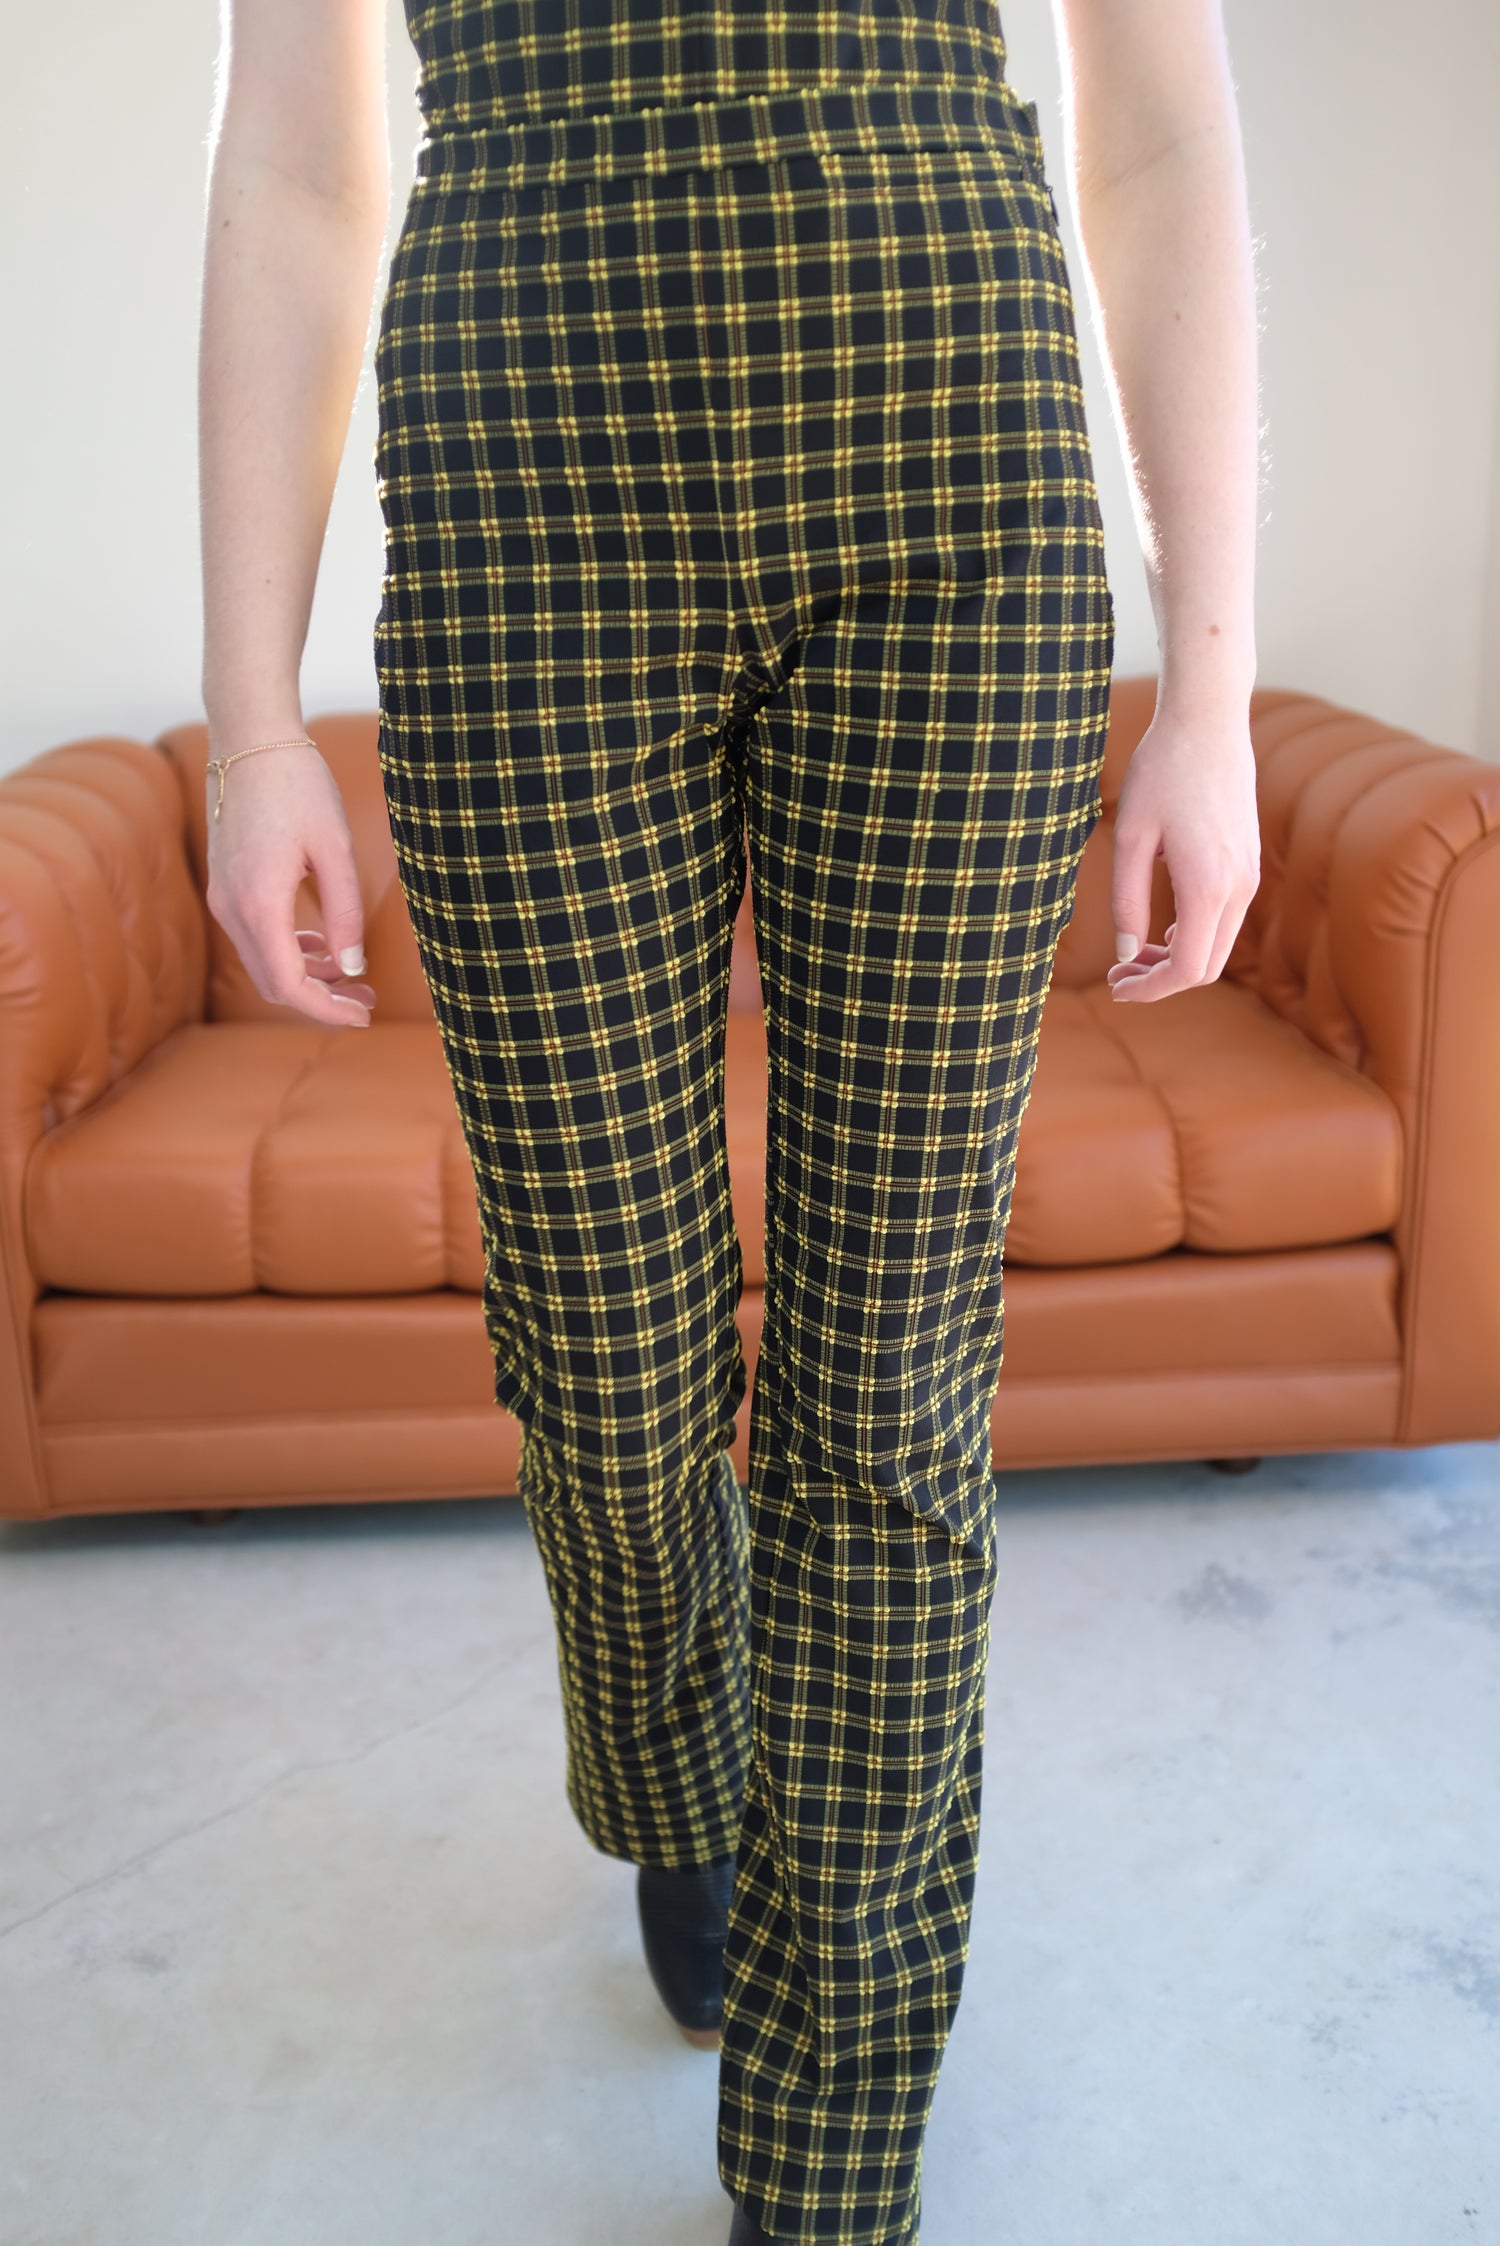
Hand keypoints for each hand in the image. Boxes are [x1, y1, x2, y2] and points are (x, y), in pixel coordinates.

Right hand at [204, 736, 375, 1026]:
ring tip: (352, 976)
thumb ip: (345, 914)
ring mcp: (222, 898)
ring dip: (305, 976)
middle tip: (366, 999)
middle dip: (320, 999)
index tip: (362, 1016)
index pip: (289, 985)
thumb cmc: (297, 785)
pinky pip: (255, 937)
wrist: (250, 739)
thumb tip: (352, 967)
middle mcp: (231, 908)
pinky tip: (321, 945)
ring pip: (263, 962)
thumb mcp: (334, 850)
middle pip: (273, 983)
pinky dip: (288, 951)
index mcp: (259, 904)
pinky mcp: (225, 886)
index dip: (326, 1011)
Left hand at [1105, 702, 1259, 1003]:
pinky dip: (1194, 935)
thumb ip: (1127, 902)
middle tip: (1118, 971)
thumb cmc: (1161, 772)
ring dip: (1178, 958)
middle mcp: (1238, 888)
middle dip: (1162, 980)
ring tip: (1133, 952)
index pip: (1188, 970)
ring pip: (1218, 946)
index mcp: (1208, 887)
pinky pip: (1225, 920)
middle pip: (1207, 967)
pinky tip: (1162, 926)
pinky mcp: (1248, 864)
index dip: (1150, 990)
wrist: (1207, 724)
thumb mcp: (1129, 839)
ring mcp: (1249, 876)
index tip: (1115, 986)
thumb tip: (1127, 953)